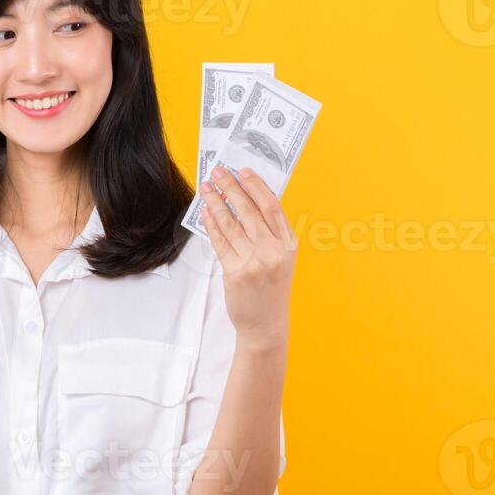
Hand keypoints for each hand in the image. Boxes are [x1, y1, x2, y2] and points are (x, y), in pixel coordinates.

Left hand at [198, 165, 296, 351]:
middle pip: (249, 210)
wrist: (265, 324)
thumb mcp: (281, 259)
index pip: (272, 206)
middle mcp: (273, 251)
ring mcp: (254, 262)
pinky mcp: (235, 272)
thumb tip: (246, 200)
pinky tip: (205, 212)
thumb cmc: (271, 289)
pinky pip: (219, 242)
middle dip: (232, 187)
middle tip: (219, 172)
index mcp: (288, 244)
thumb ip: (270, 233)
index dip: (257, 185)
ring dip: (216, 202)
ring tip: (206, 188)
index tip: (243, 170)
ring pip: (231, 224)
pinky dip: (211, 224)